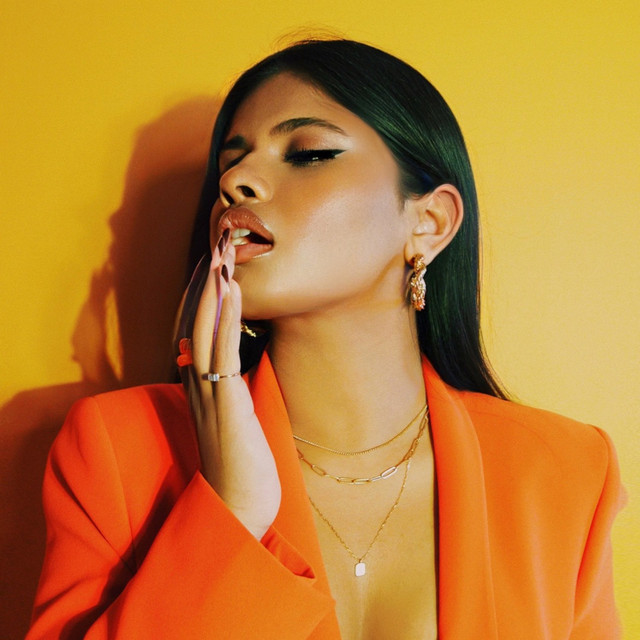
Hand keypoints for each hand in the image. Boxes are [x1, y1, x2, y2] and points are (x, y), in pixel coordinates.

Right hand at [187, 229, 280, 539]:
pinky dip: (226, 318)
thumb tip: (246, 363)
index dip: (202, 295)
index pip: (196, 330)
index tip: (214, 264)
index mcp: (200, 385)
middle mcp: (197, 383)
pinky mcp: (226, 402)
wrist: (239, 506)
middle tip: (216, 246)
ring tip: (220, 256)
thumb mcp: (238, 418)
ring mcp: (209, 392)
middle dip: (205, 283)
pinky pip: (224, 351)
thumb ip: (236, 388)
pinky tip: (233, 291)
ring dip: (213, 290)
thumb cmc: (243, 463)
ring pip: (204, 329)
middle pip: (195, 322)